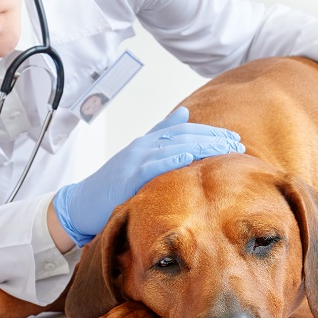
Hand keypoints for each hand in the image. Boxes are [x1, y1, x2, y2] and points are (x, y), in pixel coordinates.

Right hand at [53, 107, 244, 245]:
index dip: (210, 132)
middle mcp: (143, 146)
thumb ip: (160, 135)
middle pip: (184, 136)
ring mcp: (134, 159)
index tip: (232, 138)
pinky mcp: (127, 176)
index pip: (185, 131)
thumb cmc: (112, 185)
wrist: (80, 204)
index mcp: (148, 142)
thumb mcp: (138, 158)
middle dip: (212, 138)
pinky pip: (152, 166)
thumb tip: (184, 113)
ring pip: (173, 146)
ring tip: (223, 148)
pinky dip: (171, 159)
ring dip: (201, 146)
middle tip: (236, 143)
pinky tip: (189, 157)